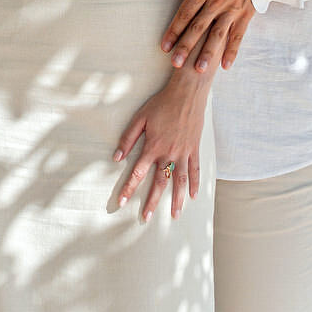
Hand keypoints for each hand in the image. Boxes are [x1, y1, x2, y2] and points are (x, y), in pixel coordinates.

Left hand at [112, 76, 209, 220]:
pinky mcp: (195, 149)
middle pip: (160, 183)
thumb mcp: (140, 118)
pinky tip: (193, 196)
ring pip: (180, 181)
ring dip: (176, 200)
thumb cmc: (161, 103)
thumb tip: (115, 157)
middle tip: (145, 218)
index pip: (138, 173)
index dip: (128, 188)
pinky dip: (195, 184)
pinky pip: (195, 170)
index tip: (121, 202)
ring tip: (174, 215)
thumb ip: (127, 139)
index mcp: (153, 147)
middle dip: (151, 202)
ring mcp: (184, 153)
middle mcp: (169, 153)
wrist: (187, 93)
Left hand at [163, 0, 257, 71]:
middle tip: (174, 64)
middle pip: (198, 28)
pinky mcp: (246, 14)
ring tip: (198, 70)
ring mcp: (232, 9)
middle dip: (185, 47)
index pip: (184, 13)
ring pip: (217, 35)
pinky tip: (225, 65)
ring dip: (207, 53)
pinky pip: (239, 35)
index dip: (173, 30)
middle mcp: (217, 1)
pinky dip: (232, 51)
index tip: (164, 46)